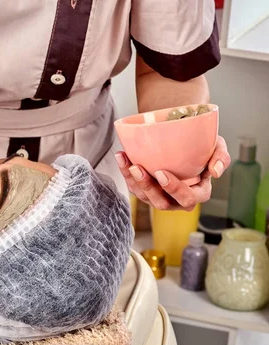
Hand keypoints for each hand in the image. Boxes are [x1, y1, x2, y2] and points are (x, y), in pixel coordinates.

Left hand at [115, 136, 230, 210]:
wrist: (184, 142)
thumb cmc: (203, 148)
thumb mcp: (218, 147)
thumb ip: (221, 157)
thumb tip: (216, 172)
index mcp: (197, 193)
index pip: (187, 198)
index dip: (174, 189)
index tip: (162, 173)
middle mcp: (177, 200)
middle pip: (161, 202)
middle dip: (148, 186)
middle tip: (138, 168)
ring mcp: (160, 197)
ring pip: (144, 196)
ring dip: (133, 180)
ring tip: (125, 161)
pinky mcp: (146, 192)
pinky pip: (134, 187)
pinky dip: (125, 173)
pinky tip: (121, 157)